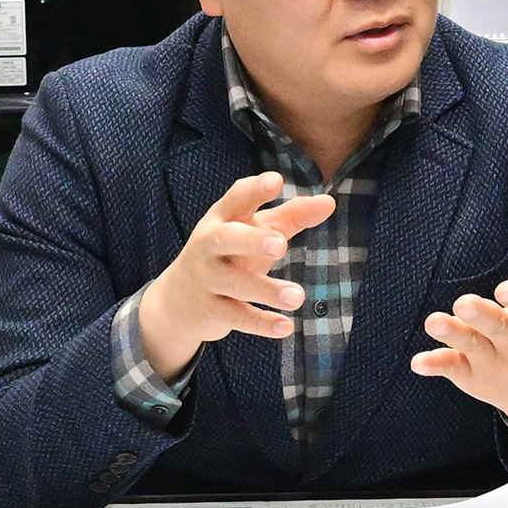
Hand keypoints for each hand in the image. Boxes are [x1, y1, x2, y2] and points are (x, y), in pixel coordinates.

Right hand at [135, 173, 339, 379]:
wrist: (177, 300)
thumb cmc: (228, 255)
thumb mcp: (253, 232)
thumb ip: (291, 216)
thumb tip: (329, 202)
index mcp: (222, 219)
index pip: (236, 199)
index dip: (255, 190)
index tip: (276, 181)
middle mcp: (209, 245)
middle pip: (227, 239)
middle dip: (252, 240)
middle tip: (281, 244)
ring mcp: (207, 279)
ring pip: (235, 283)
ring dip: (267, 290)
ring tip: (298, 297)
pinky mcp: (210, 310)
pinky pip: (237, 316)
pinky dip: (261, 323)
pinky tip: (285, 327)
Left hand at [412, 254, 507, 433]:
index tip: (506, 289)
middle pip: (498, 329)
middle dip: (482, 317)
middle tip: (464, 303)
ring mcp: (494, 362)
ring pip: (471, 347)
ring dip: (452, 335)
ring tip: (434, 322)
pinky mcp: (472, 375)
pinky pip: (453, 369)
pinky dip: (436, 365)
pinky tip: (418, 363)